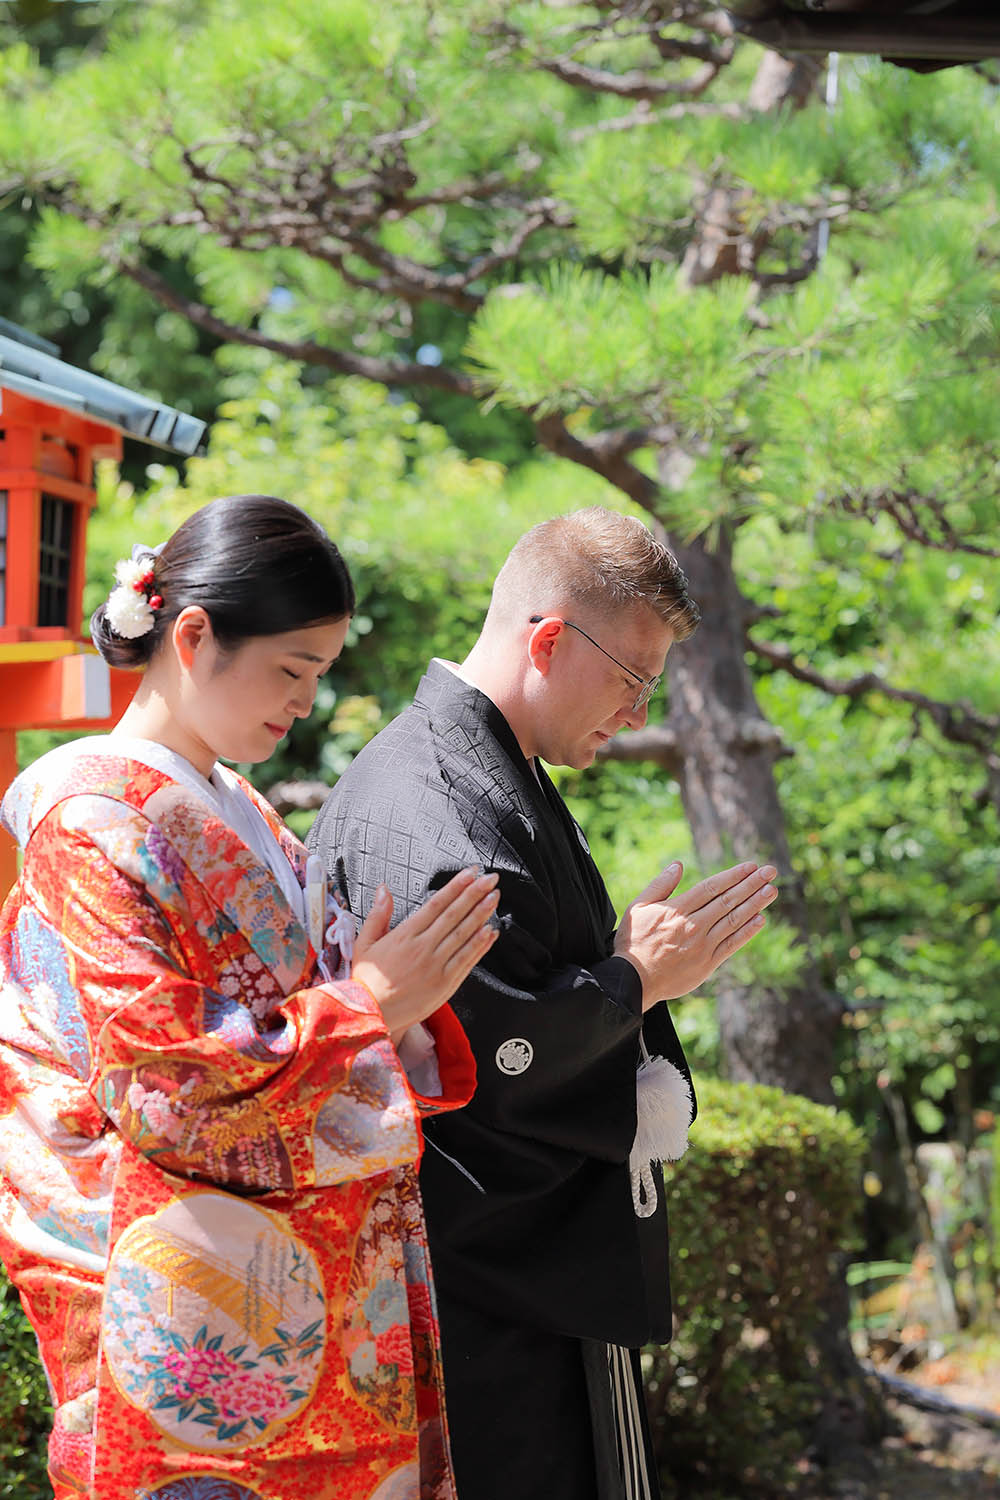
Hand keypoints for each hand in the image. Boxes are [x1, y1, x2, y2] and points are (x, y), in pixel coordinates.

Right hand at [351, 866, 498, 1042]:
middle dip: (475, 894)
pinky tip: (491, 932)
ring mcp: (436, 965)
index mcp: (404, 934)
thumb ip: (378, 914)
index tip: (470, 873)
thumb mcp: (364, 943)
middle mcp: (423, 947)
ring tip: (494, 898)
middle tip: (490, 879)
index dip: (456, 886)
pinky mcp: (445, 984)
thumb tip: (384, 889)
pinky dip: (480, 945)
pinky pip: (467, 960)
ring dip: (482, 914)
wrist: (371, 1016)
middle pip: (455, 914)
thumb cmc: (366, 981)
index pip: (436, 904)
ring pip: (464, 934)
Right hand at [614, 860, 777, 1009]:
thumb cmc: (632, 942)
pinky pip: (731, 945)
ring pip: (733, 921)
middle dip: (751, 884)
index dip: (733, 876)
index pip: (711, 888)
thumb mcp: (637, 907)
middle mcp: (693, 926)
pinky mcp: (707, 964)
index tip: (750, 866)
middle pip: (728, 901)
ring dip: (755, 904)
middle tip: (770, 872)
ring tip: (771, 890)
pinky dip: (747, 932)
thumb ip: (660, 885)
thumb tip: (678, 865)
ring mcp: (702, 946)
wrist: (632, 981)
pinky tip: (760, 920)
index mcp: (676, 910)